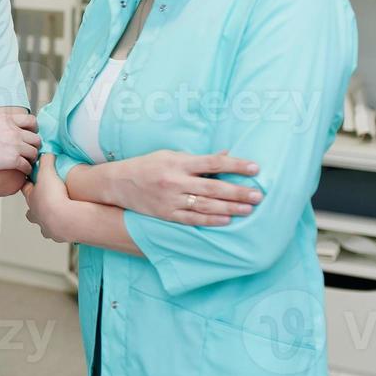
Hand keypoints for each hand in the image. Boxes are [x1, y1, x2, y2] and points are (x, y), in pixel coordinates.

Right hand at [0, 111, 40, 174]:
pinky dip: (27, 170)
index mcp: (8, 120)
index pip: (31, 121)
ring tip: (27, 163)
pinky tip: (22, 172)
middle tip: (30, 152)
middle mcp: (14, 131)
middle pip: (36, 138)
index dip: (34, 129)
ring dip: (32, 159)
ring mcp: (15, 146)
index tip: (31, 135)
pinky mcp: (12, 160)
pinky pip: (27, 166)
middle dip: (35, 146)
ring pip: (34, 153)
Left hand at [22, 153, 71, 241]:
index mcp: (31, 199)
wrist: (65, 218)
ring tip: (57, 216)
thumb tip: (46, 154)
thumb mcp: (47, 172)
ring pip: (43, 224)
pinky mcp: (57, 235)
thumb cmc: (53, 196)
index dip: (29, 185)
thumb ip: (46, 161)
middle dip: (35, 208)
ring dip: (48, 220)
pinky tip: (68, 224)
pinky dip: (61, 228)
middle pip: (31, 213)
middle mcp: (36, 214)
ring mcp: (45, 226)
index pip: (26, 190)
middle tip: (43, 202)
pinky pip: (57, 232)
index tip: (33, 181)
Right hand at [106, 149, 261, 225]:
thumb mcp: (171, 155)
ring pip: (205, 206)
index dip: (235, 166)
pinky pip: (191, 219)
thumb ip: (198, 158)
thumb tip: (226, 155)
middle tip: (259, 196)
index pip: (212, 163)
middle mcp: (175, 182)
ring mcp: (170, 200)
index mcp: (178, 163)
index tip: (255, 169)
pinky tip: (226, 220)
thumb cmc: (147, 165)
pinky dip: (210, 221)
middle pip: (213, 188)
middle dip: (238, 192)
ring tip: (248, 210)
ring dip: (229, 208)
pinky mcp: (166, 214)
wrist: (116, 183)